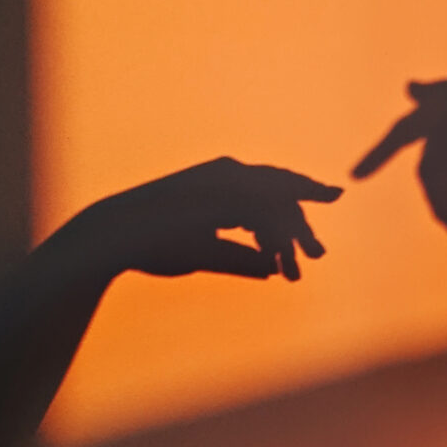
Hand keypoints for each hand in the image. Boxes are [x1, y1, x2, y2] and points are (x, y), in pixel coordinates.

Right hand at [81, 157, 342, 280]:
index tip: (331, 198)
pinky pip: (257, 218)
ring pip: (273, 207)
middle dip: (301, 226)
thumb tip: (271, 270)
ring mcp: (222, 184)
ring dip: (289, 240)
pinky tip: (279, 264)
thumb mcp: (208, 252)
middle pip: (280, 194)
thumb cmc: (156, 242)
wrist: (114, 236)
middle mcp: (226, 175)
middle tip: (318, 254)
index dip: (301, 194)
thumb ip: (240, 258)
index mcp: (222, 181)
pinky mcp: (217, 198)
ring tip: (303, 267)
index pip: (272, 186)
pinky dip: (270, 241)